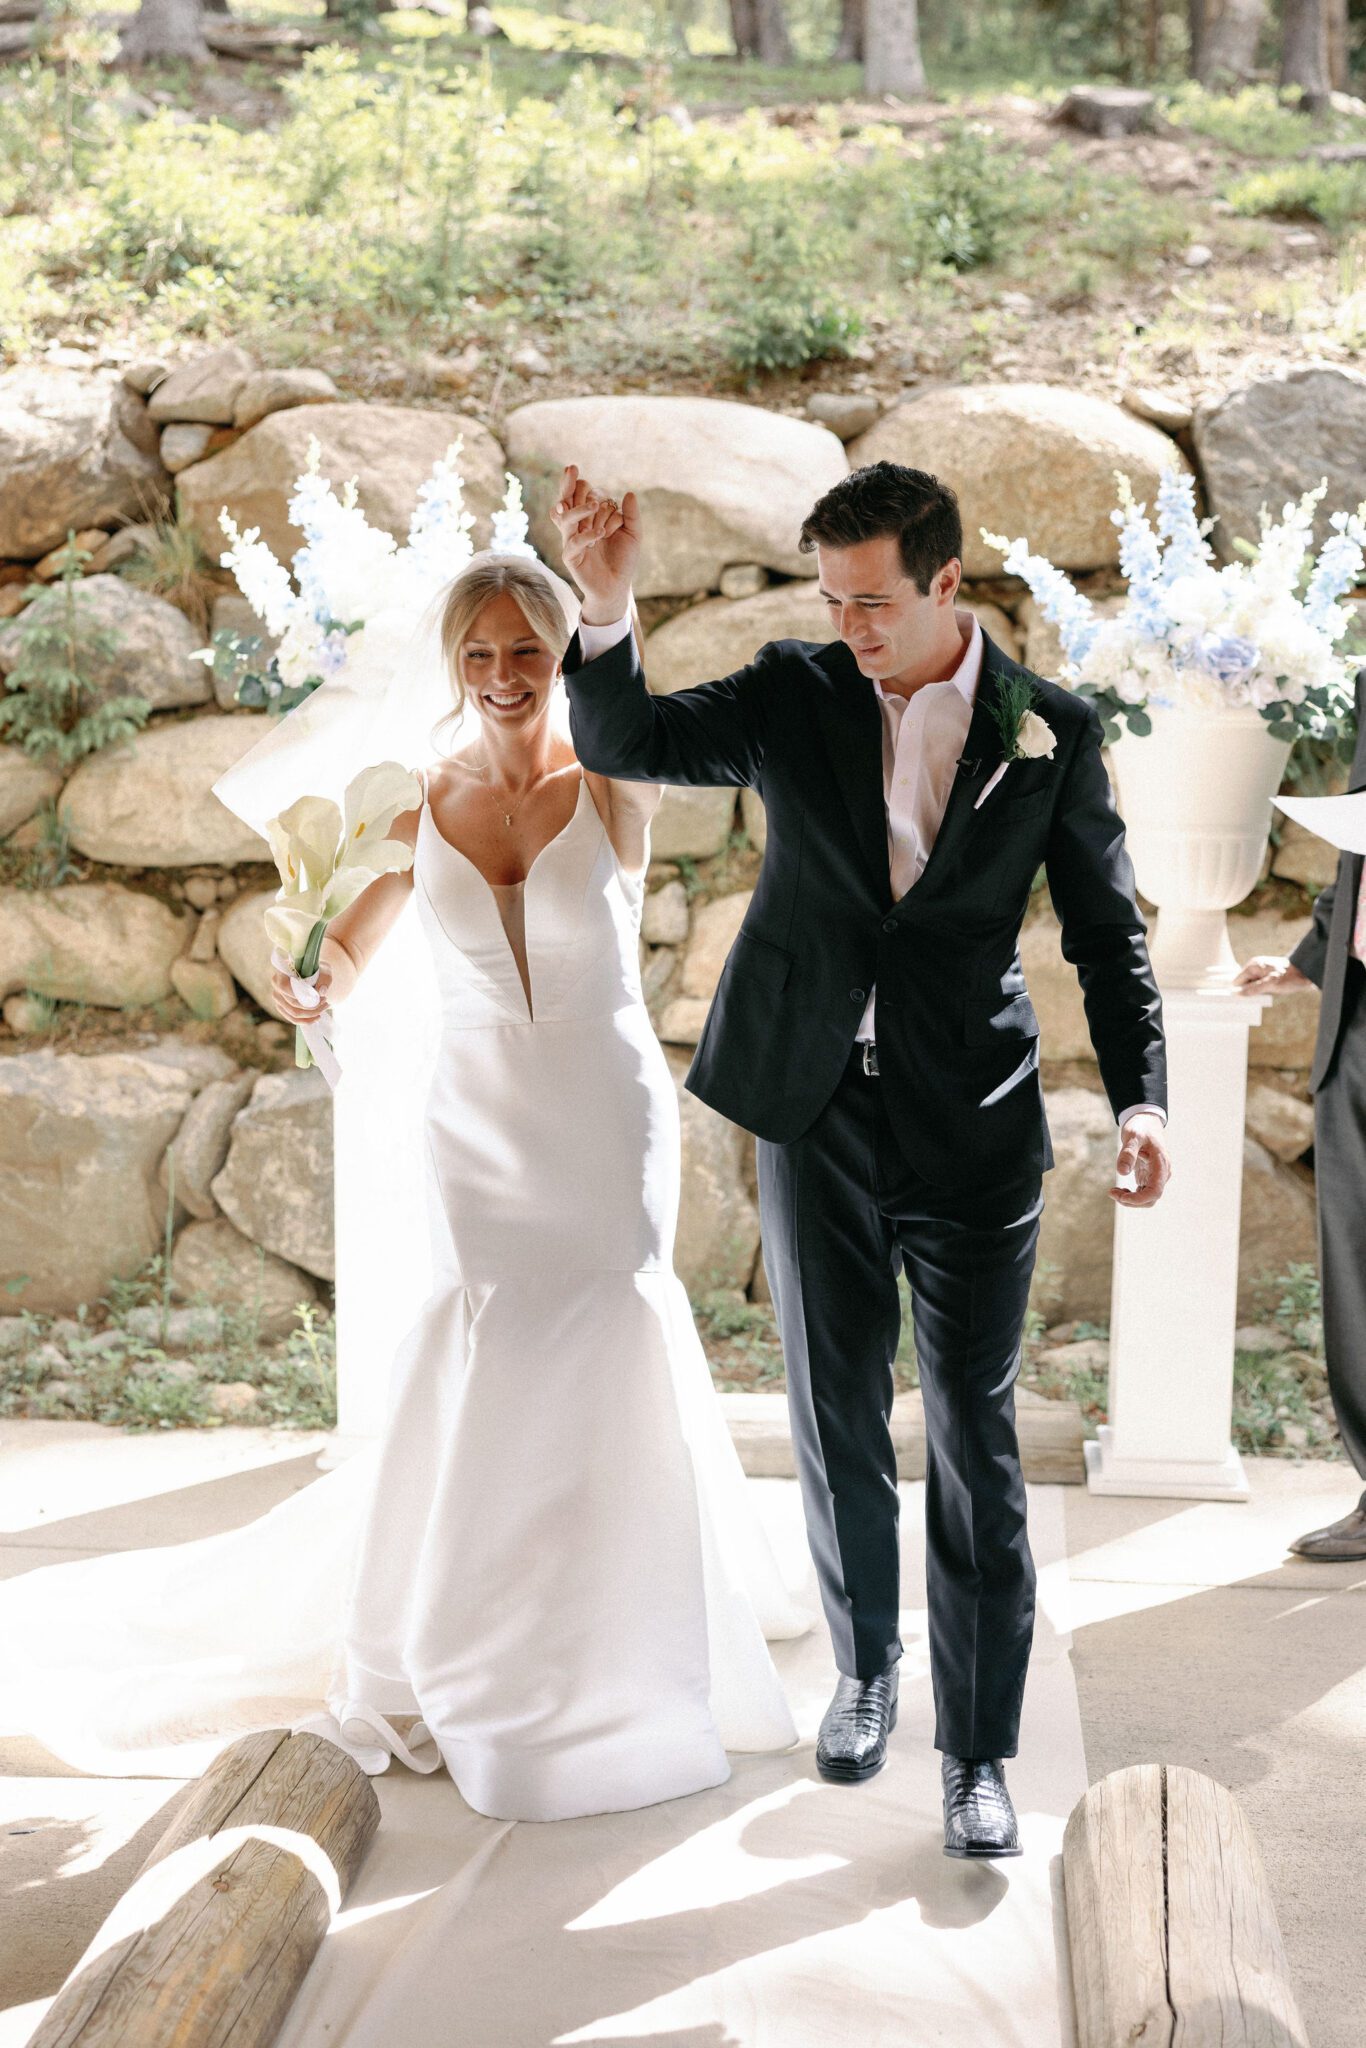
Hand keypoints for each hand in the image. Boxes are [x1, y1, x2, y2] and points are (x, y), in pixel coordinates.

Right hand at [271, 958, 333, 1025]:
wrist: (312, 973)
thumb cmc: (317, 970)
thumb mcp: (324, 970)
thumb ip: (324, 979)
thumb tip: (321, 992)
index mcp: (281, 972)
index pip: (285, 987)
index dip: (300, 995)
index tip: (319, 997)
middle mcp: (276, 985)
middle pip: (292, 1003)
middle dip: (312, 1005)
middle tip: (326, 1000)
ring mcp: (278, 998)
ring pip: (294, 1013)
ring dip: (311, 1013)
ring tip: (324, 1007)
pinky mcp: (282, 1007)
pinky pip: (293, 1019)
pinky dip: (306, 1020)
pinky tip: (318, 1017)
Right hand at [551, 464, 639, 622]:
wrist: (617, 586)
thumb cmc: (623, 559)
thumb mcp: (633, 534)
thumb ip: (632, 515)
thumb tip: (629, 494)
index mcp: (588, 516)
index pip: (578, 493)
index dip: (580, 484)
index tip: (583, 476)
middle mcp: (576, 525)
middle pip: (565, 499)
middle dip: (571, 486)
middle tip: (576, 473)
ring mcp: (570, 540)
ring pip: (566, 518)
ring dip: (580, 509)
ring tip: (596, 505)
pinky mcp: (570, 557)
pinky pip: (573, 543)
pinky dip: (587, 536)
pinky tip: (601, 534)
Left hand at [1111, 1112, 1171, 1208]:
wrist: (1146, 1121)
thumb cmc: (1140, 1127)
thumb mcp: (1132, 1136)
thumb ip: (1128, 1153)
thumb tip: (1122, 1172)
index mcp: (1161, 1165)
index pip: (1155, 1191)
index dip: (1139, 1199)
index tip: (1122, 1197)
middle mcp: (1163, 1173)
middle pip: (1151, 1198)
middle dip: (1132, 1200)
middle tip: (1112, 1193)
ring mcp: (1157, 1176)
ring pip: (1147, 1198)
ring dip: (1131, 1199)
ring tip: (1114, 1192)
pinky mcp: (1150, 1176)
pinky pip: (1144, 1192)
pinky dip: (1132, 1195)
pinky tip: (1120, 1190)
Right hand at [1235, 955, 1313, 995]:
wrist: (1306, 972)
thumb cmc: (1290, 977)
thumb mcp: (1271, 985)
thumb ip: (1253, 989)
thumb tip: (1237, 994)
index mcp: (1252, 966)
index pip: (1236, 982)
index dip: (1240, 991)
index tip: (1247, 999)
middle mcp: (1254, 966)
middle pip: (1242, 983)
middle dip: (1248, 991)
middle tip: (1260, 997)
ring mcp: (1260, 969)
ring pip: (1250, 984)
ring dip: (1256, 991)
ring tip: (1267, 993)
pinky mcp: (1266, 973)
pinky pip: (1257, 983)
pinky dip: (1261, 989)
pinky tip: (1269, 991)